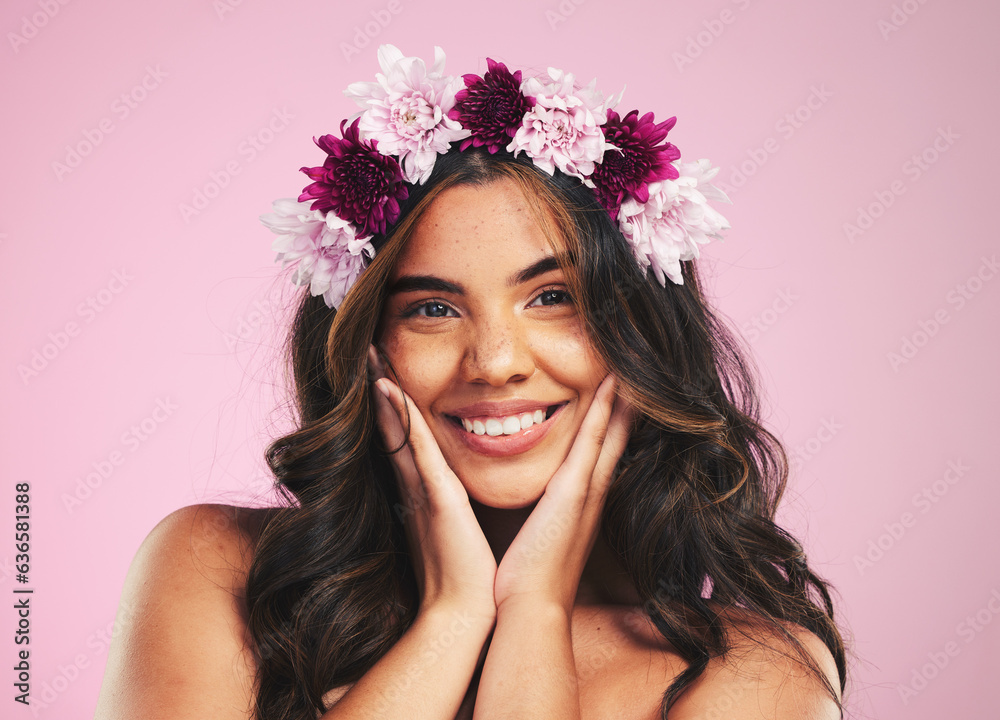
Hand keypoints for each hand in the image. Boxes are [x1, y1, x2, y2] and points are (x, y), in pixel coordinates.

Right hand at [368, 346, 497, 621]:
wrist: (465, 612)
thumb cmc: (466, 572)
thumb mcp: (455, 526)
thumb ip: (446, 503)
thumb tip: (445, 487)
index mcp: (424, 488)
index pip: (404, 434)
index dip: (391, 401)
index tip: (383, 367)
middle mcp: (416, 484)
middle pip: (392, 424)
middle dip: (379, 386)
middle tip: (366, 347)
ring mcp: (422, 489)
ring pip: (398, 430)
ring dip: (384, 391)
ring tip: (370, 355)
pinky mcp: (436, 499)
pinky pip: (416, 451)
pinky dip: (400, 420)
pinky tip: (389, 390)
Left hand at [492, 374, 632, 614]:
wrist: (530, 607)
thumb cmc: (526, 575)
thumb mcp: (536, 532)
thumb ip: (537, 510)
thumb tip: (527, 498)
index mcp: (581, 499)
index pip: (601, 447)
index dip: (612, 415)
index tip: (617, 384)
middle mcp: (592, 490)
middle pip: (616, 434)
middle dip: (626, 400)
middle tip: (635, 364)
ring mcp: (587, 490)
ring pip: (610, 431)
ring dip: (621, 396)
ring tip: (630, 362)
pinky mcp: (574, 492)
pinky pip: (593, 441)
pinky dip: (605, 411)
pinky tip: (613, 384)